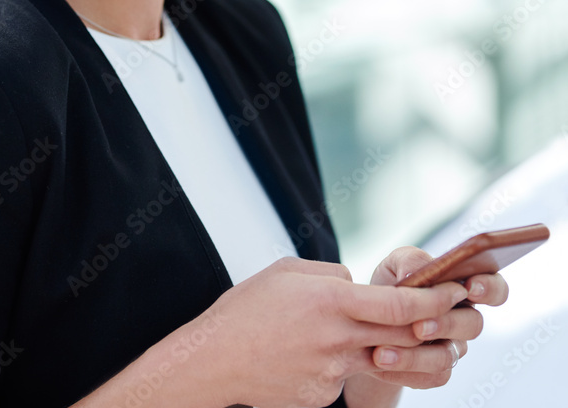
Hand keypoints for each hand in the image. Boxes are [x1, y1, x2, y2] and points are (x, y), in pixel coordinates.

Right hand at [197, 255, 468, 407]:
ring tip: (384, 332)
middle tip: (449, 311)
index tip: (454, 290)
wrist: (212, 362)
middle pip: (404, 335)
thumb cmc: (246, 310)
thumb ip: (332, 275)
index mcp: (331, 300)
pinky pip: (347, 376)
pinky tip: (312, 354)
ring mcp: (332, 373)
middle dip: (430, 323)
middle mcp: (338, 339)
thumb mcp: (287, 272)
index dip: (434, 298)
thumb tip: (359, 285)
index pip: (400, 302)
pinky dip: (344, 363)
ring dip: (392, 346)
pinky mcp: (323, 397)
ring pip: (380, 357)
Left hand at [344, 246, 508, 401]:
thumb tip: (415, 273)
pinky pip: (430, 377)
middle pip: (473, 325)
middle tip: (419, 326)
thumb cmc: (391, 284)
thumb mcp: (395, 263)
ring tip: (384, 350)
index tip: (471, 286)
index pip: (494, 288)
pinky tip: (380, 361)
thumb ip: (410, 260)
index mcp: (461, 287)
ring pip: (448, 356)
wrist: (368, 320)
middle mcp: (463, 318)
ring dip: (416, 354)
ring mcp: (453, 347)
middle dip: (446, 324)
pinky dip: (403, 370)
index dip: (489, 288)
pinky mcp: (436, 372)